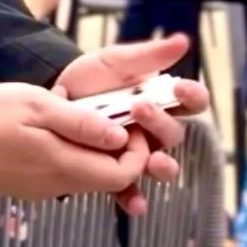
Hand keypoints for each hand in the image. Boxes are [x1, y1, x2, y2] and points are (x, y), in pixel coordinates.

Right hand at [0, 81, 149, 202]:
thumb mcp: (38, 106)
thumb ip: (82, 123)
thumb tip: (121, 137)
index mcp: (64, 167)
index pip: (123, 175)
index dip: (137, 151)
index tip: (131, 122)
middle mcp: (57, 185)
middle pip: (107, 177)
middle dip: (120, 149)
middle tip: (111, 112)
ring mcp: (41, 189)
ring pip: (86, 175)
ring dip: (95, 149)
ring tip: (82, 112)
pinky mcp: (27, 186)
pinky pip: (64, 173)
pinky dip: (73, 153)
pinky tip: (56, 125)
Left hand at [55, 35, 209, 215]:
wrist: (53, 100)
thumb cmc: (92, 79)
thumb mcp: (116, 62)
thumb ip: (148, 56)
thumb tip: (184, 41)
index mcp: (161, 100)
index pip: (191, 101)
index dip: (193, 96)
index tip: (182, 89)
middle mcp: (155, 130)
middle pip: (175, 134)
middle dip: (162, 124)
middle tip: (139, 108)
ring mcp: (137, 154)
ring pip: (161, 165)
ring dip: (162, 166)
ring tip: (153, 161)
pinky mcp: (116, 174)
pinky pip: (130, 190)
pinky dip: (134, 199)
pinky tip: (134, 204)